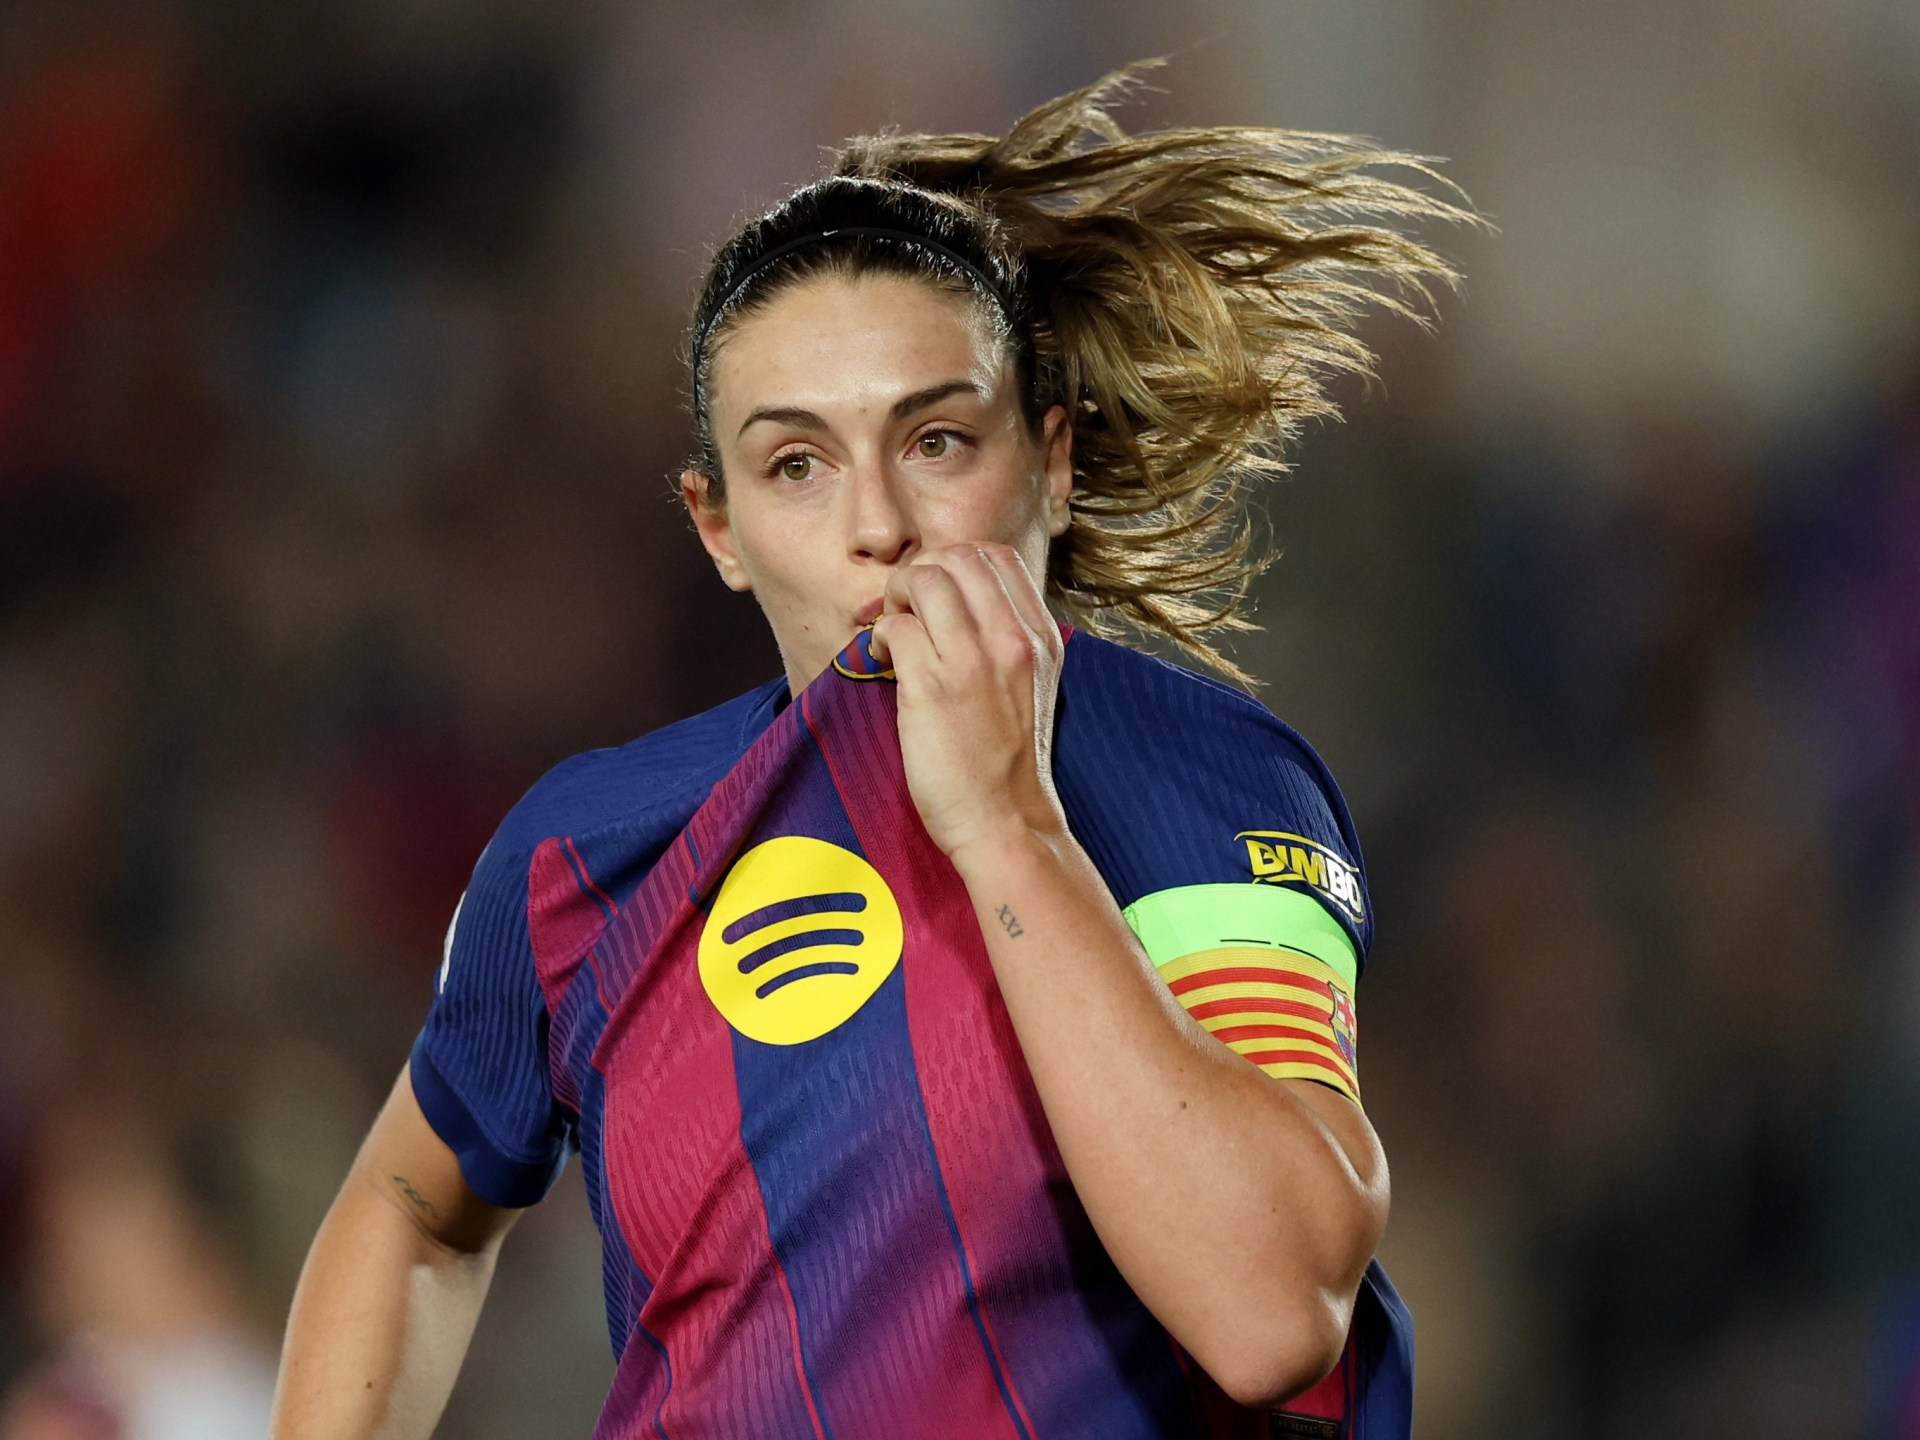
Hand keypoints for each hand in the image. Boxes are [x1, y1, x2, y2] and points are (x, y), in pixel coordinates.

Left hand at [866, 543, 1067, 865]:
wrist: (1006, 822)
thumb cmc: (1009, 761)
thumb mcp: (1032, 684)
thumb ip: (1007, 639)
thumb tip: (958, 605)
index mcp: (1039, 636)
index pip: (996, 556)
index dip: (955, 564)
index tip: (936, 599)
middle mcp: (1012, 638)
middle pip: (956, 555)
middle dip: (920, 573)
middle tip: (907, 612)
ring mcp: (973, 660)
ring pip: (923, 579)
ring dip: (895, 598)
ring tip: (894, 635)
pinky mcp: (932, 688)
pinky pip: (895, 627)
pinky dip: (880, 636)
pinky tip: (884, 662)